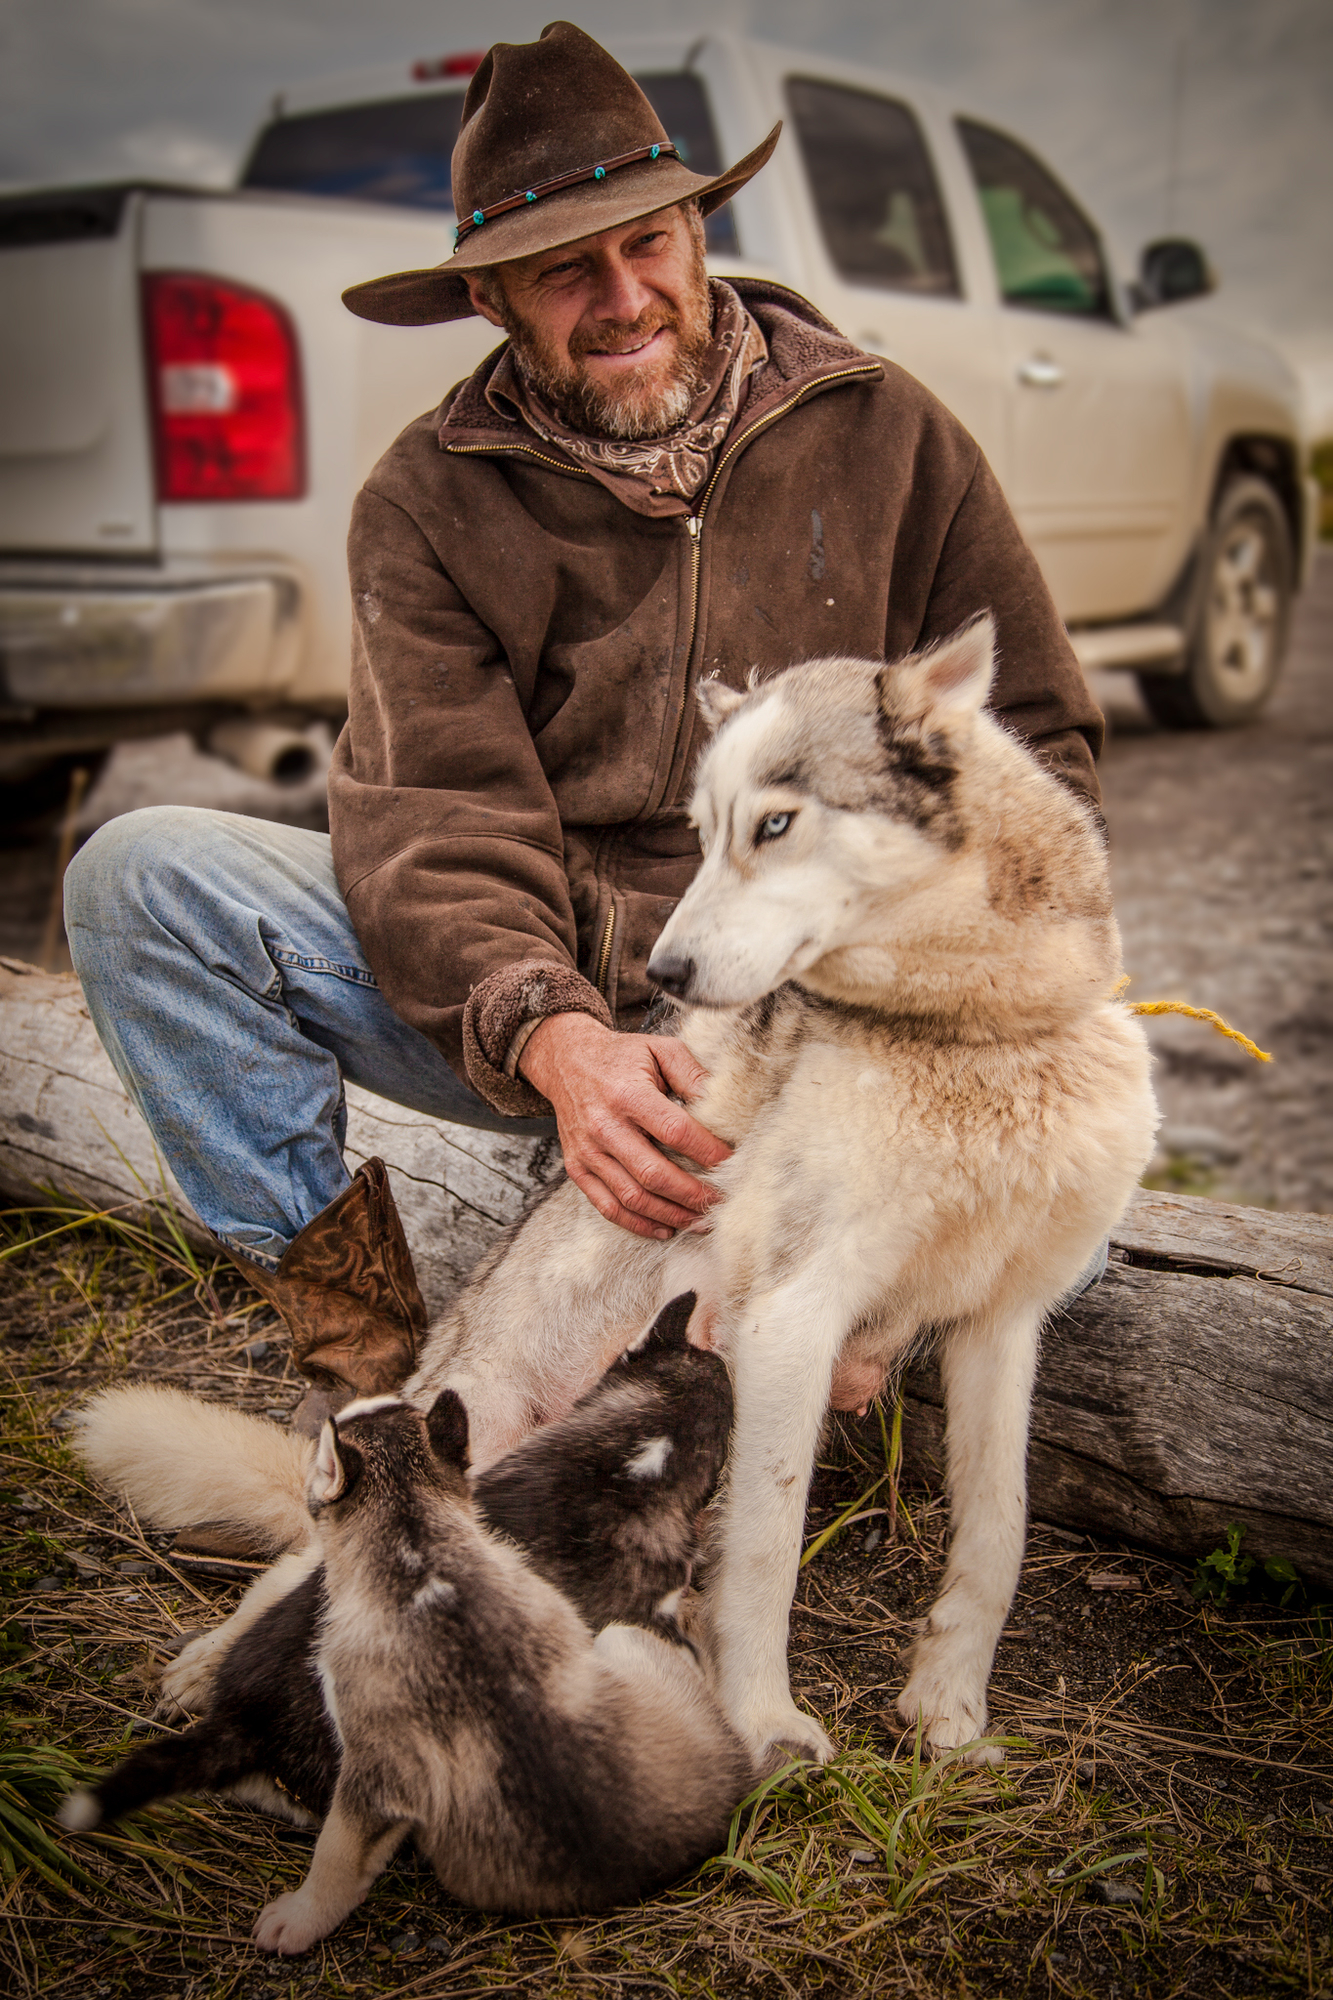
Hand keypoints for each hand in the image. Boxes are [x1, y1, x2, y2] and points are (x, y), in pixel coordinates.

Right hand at [518, 1013, 731, 1239]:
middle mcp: (605, 1127)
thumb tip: (724, 1104)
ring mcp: (588, 1151)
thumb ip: (692, 1073)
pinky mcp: (577, 1168)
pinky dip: (638, 1224)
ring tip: (701, 1221)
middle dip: (694, 1195)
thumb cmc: (621, 1056)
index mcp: (628, 1095)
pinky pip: (607, 1206)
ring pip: (633, 1197)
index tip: (732, 1164)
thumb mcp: (660, 1049)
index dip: (708, 1152)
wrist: (566, 1060)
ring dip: (671, 1215)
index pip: (676, 1132)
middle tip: (722, 1202)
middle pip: (655, 1174)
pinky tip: (664, 1228)